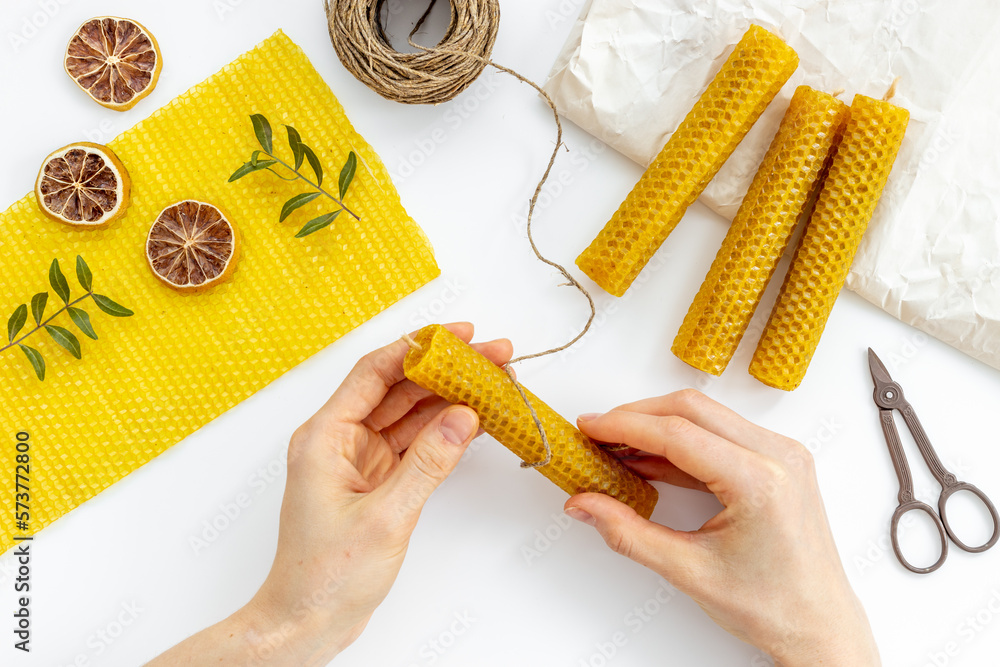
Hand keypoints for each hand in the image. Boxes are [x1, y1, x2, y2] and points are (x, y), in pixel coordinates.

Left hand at [147, 322, 511, 665]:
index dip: (419, 347)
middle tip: (493, 356)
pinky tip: (474, 418)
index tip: (460, 334)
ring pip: (409, 413)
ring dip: (450, 398)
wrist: (307, 621)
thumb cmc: (327, 575)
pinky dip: (443, 431)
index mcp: (325, 436)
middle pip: (398, 387)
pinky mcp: (375, 480)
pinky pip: (413, 443)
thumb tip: (464, 416)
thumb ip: (428, 463)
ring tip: (494, 382)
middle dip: (446, 370)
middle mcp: (339, 440)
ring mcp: (359, 459)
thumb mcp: (386, 516)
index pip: (375, 372)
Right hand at [563, 390, 878, 666]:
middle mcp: (778, 457)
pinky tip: (652, 459)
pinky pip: (722, 434)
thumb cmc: (772, 606)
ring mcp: (783, 455)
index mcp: (759, 481)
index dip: (624, 426)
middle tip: (598, 433)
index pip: (677, 433)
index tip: (590, 428)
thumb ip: (628, 532)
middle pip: (691, 409)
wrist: (819, 626)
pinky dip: (682, 441)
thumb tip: (585, 504)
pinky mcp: (780, 461)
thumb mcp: (688, 571)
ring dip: (659, 425)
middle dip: (637, 416)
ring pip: (706, 416)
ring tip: (619, 448)